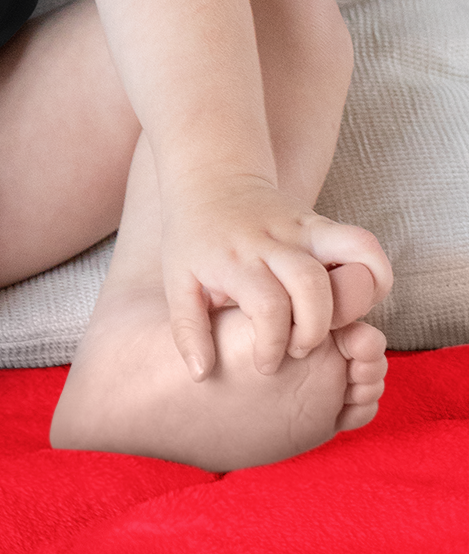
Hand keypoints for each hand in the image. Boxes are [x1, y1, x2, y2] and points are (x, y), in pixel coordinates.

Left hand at [160, 176, 392, 378]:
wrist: (213, 179)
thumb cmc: (194, 240)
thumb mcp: (178, 283)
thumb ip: (187, 331)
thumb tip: (203, 374)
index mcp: (235, 259)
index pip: (269, 306)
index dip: (273, 344)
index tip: (265, 363)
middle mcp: (272, 240)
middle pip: (313, 285)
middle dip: (314, 330)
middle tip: (297, 348)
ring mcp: (302, 227)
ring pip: (351, 255)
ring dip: (355, 301)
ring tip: (335, 325)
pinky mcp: (323, 223)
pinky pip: (364, 244)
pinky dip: (375, 274)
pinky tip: (356, 300)